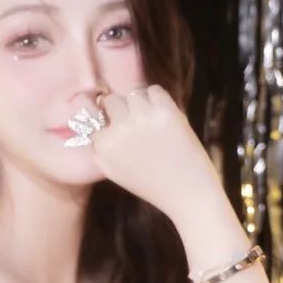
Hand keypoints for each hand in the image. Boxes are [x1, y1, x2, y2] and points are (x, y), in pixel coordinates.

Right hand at [67, 84, 219, 219]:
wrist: (188, 193)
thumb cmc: (152, 185)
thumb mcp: (114, 172)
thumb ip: (100, 149)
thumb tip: (95, 124)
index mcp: (103, 147)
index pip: (94, 118)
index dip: (108, 120)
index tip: (120, 125)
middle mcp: (118, 130)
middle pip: (112, 101)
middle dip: (123, 108)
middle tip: (137, 121)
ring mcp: (142, 118)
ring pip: (133, 94)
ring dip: (141, 103)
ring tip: (152, 120)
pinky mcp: (165, 112)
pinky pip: (154, 90)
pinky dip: (158, 99)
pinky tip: (164, 116)